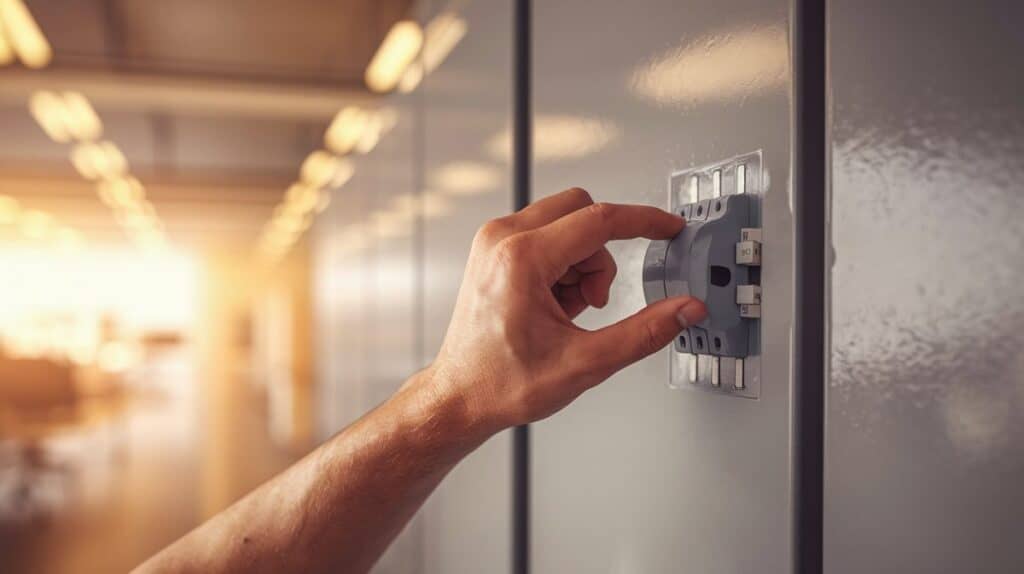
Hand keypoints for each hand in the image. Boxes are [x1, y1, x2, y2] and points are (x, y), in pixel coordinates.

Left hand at [426, 187, 706, 435]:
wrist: (460, 396)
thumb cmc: (501, 383)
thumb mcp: (584, 363)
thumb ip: (644, 333)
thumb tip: (683, 310)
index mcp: (522, 259)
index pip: (601, 219)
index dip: (645, 222)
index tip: (669, 228)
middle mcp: (502, 239)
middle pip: (583, 211)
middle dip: (602, 254)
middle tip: (594, 301)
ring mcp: (493, 241)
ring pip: (566, 221)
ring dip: (582, 262)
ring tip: (567, 311)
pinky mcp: (493, 249)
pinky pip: (546, 233)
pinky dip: (563, 263)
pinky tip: (553, 304)